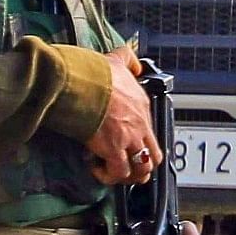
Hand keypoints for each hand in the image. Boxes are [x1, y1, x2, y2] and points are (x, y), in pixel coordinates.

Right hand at [87, 45, 160, 185]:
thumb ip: (128, 59)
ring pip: (142, 167)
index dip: (138, 138)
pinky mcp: (114, 150)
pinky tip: (98, 169)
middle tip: (128, 165)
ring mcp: (129, 138)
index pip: (150, 128)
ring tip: (114, 172)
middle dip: (143, 163)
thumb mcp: (117, 60)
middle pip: (154, 153)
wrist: (81, 83)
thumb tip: (135, 63)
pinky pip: (119, 172)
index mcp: (142, 104)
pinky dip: (110, 175)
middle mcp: (140, 124)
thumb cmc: (94, 73)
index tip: (124, 141)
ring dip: (129, 174)